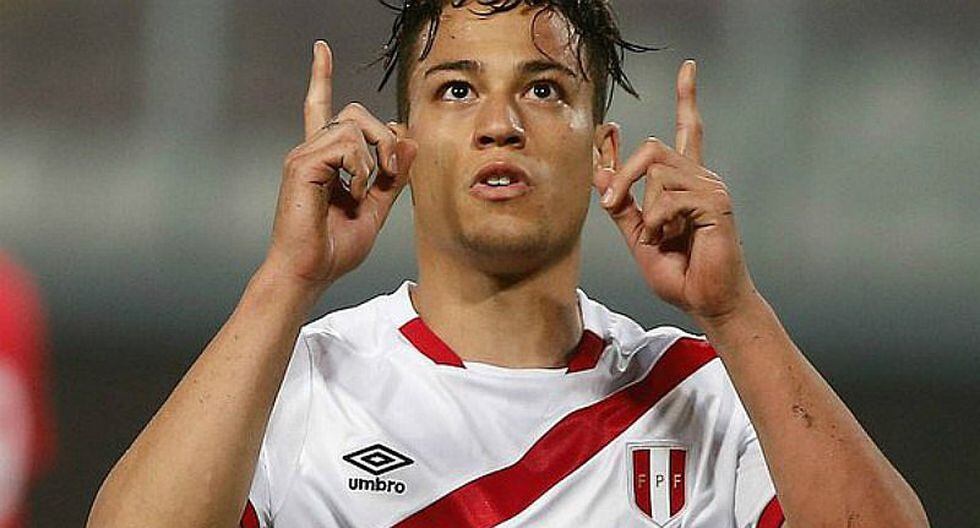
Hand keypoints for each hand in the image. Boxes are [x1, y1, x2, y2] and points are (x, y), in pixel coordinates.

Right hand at [262, 41, 417, 291]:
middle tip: (389, 171)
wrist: (310, 272)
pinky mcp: (302, 166)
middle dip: (383, 136)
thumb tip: (408, 141)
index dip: (321, 77)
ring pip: (353, 126)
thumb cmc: (334, 248)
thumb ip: (392, 177)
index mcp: (324, 159)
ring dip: (374, 157)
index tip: (322, 49)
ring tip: (366, 189)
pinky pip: (345, 146)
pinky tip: (354, 192)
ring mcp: (303, 156)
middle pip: (354, 112)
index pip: (321, 108)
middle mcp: (310, 151)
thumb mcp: (375, 209)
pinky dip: (360, 169)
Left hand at [594, 60, 755, 321]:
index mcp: (684, 183)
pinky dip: (657, 221)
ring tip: (654, 235)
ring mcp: (709, 188)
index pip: (687, 131)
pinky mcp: (715, 202)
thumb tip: (598, 171)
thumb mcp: (638, 235)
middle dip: (623, 174)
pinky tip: (667, 237)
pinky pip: (669, 196)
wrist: (705, 301)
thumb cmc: (679, 273)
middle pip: (653, 148)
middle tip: (611, 203)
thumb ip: (621, 203)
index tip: (688, 68)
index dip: (687, 99)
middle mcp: (700, 177)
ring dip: (642, 205)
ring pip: (657, 169)